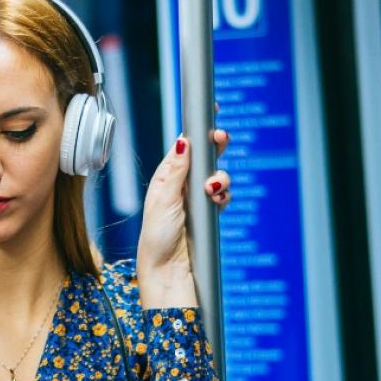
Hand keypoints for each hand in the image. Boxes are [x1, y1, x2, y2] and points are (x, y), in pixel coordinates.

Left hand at [136, 126, 231, 307]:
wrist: (168, 269)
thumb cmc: (157, 237)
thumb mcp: (164, 200)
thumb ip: (177, 172)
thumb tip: (184, 141)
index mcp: (165, 177)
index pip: (183, 146)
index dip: (197, 130)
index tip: (209, 111)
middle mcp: (181, 184)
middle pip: (205, 156)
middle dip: (215, 147)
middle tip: (221, 139)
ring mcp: (197, 198)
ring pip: (217, 176)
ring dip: (219, 178)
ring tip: (211, 189)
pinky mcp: (209, 212)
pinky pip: (223, 196)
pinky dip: (223, 197)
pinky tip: (216, 202)